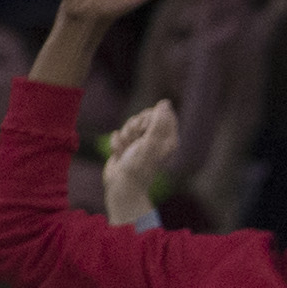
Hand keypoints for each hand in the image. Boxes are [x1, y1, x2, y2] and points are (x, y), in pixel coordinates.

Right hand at [100, 101, 178, 221]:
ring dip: (125, 137)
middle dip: (133, 127)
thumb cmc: (138, 165)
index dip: (148, 117)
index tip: (144, 129)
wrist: (122, 185)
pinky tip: (120, 156)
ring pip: (129, 124)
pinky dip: (117, 144)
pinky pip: (118, 134)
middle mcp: (157, 139)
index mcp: (168, 138)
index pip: (161, 112)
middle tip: (135, 140)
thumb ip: (158, 122)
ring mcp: (141, 143)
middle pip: (143, 116)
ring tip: (127, 150)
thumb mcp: (150, 142)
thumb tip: (165, 102)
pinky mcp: (127, 146)